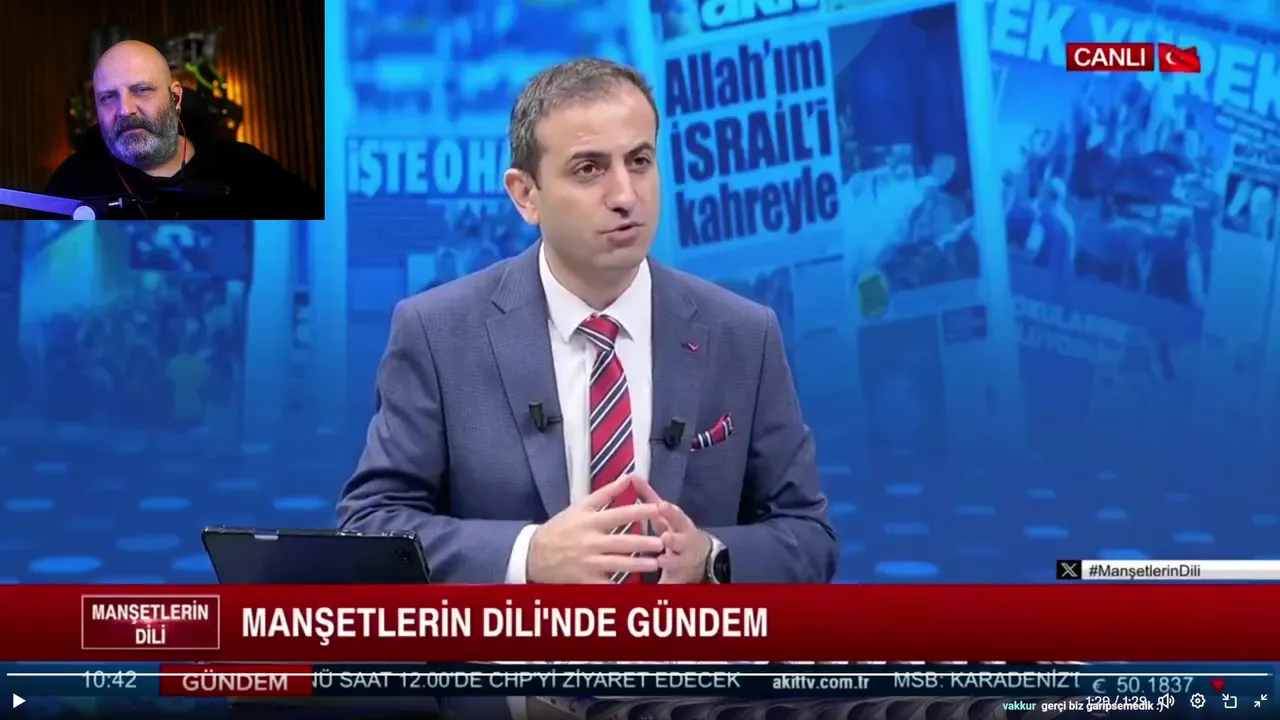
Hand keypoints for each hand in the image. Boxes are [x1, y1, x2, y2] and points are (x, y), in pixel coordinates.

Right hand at [526, 476, 663, 583]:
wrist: (533, 555)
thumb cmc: (561, 527)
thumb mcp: (580, 507)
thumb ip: (606, 493)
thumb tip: (630, 477)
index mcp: (589, 522)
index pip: (619, 514)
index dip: (639, 511)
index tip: (658, 509)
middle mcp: (589, 542)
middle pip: (621, 542)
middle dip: (643, 543)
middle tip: (663, 542)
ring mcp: (587, 563)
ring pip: (617, 565)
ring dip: (638, 565)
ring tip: (656, 564)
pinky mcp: (585, 581)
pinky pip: (606, 585)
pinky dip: (620, 588)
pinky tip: (636, 588)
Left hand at [631, 478, 710, 583]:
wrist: (700, 556)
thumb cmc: (675, 530)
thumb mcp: (665, 514)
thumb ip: (649, 497)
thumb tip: (633, 477)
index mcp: (679, 525)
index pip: (676, 516)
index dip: (670, 512)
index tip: (662, 506)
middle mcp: (683, 543)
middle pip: (680, 540)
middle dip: (673, 539)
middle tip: (665, 537)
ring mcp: (683, 560)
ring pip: (678, 562)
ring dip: (670, 562)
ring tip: (662, 561)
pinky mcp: (678, 578)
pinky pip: (670, 584)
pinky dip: (665, 586)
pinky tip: (658, 589)